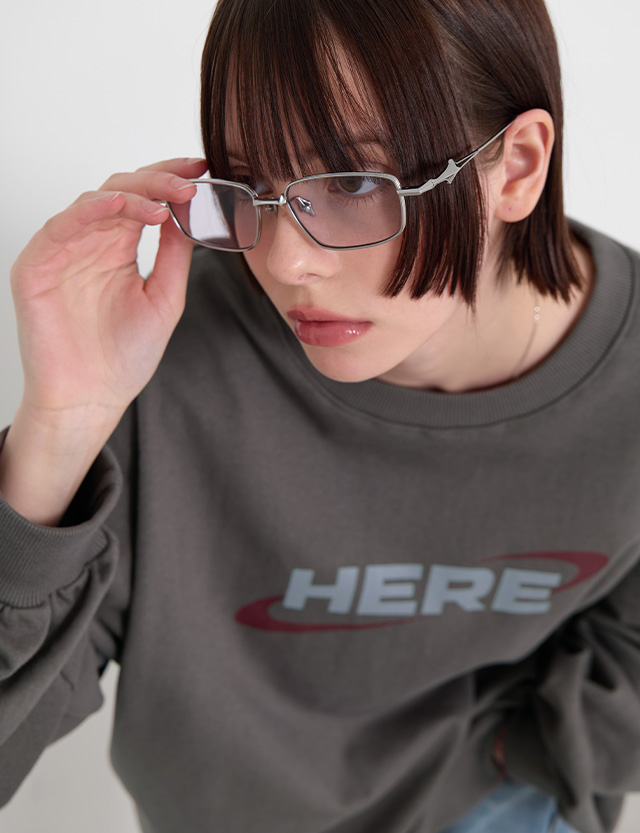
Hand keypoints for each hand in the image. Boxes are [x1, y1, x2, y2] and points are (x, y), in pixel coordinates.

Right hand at [10, 157, 206, 433]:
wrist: (92, 398)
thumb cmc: (123, 358)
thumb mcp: (165, 299)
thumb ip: (176, 256)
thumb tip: (191, 213)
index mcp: (119, 249)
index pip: (144, 201)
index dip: (170, 181)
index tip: (202, 171)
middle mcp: (91, 244)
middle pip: (122, 193)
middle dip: (158, 182)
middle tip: (189, 183)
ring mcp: (64, 252)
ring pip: (95, 202)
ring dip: (133, 194)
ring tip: (166, 199)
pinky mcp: (38, 266)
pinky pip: (61, 227)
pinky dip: (89, 212)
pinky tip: (120, 207)